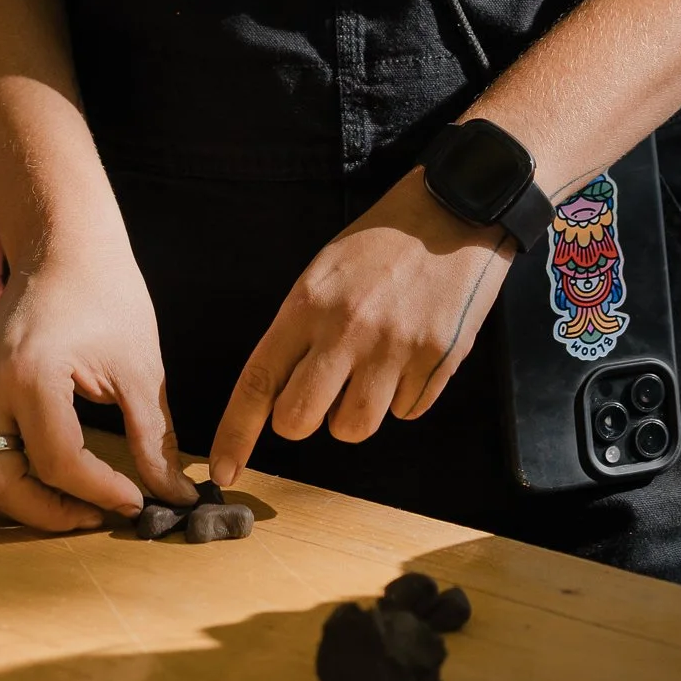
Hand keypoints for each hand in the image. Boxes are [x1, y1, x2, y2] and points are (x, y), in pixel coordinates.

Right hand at [0, 244, 195, 532]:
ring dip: (13, 505)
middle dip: (50, 515)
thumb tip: (176, 500)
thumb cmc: (107, 298)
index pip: (59, 464)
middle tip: (95, 516)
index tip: (136, 504)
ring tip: (64, 502)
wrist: (63, 247)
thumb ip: (153, 440)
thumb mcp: (139, 370)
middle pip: (1, 485)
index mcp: (31, 374)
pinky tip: (34, 477)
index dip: (101, 494)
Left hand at [209, 170, 513, 485]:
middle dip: (304, 418)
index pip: (259, 381)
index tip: (224, 469)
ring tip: (375, 364)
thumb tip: (282, 388)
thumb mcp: (327, 269)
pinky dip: (404, 395)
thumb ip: (302, 327)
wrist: (456, 211)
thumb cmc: (384, 240)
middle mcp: (347, 330)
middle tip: (321, 393)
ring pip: (354, 427)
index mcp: (309, 303)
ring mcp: (394, 349)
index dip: (235, 432)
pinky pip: (407, 412)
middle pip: (300, 421)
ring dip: (357, 410)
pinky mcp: (437, 362)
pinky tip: (412, 352)